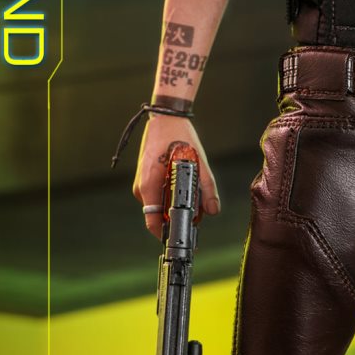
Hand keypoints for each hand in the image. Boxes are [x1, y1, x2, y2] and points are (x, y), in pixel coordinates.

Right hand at [132, 113, 220, 240]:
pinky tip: (185, 186)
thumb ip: (207, 188)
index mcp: (149, 186)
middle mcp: (142, 188)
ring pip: (159, 206)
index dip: (167, 233)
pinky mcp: (146, 178)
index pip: (153, 222)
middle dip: (177, 218)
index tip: (183, 237)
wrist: (166, 117)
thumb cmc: (179, 136)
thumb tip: (213, 210)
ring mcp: (142, 183)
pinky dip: (170, 196)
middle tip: (197, 214)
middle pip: (158, 215)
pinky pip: (158, 195)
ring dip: (175, 206)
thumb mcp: (199, 163)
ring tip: (194, 195)